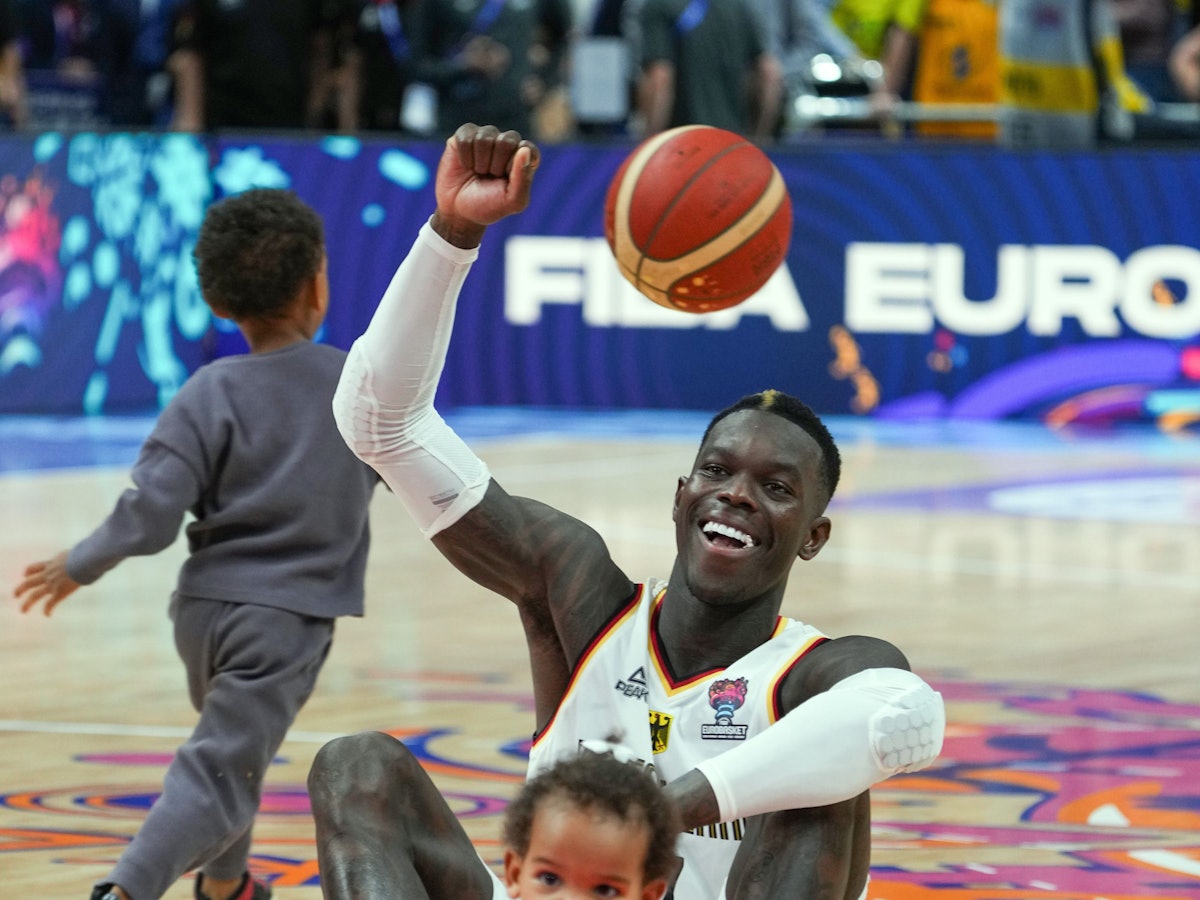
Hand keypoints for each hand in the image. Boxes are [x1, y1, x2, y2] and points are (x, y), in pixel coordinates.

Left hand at [14, 551, 80, 615]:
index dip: (28, 571)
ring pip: (35, 595)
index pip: (35, 567)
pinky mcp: (59, 592)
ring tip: (23, 610)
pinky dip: (48, 610)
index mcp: (51, 564)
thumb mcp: (73, 553)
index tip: (25, 575)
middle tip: (16, 595)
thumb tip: (82, 555)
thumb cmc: (85, 554)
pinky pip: (50, 603)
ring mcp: (52, 584)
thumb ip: (72, 557)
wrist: (84, 561)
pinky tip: (48, 615)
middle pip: (29, 582)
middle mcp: (48, 574)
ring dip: (27, 604)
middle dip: (21, 589)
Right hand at [431, 123, 539, 247]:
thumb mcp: (513, 201)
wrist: (459, 211)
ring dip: (480, 163)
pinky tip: (466, 165)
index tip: (506, 181)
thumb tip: (523, 149)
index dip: (514, 167)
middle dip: (496, 166)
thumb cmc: (489, 205)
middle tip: (490, 178)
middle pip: (507, 140)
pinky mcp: (465, 134)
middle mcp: (507, 142)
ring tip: (478, 172)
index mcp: (525, 156)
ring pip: (485, 138)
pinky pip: (466, 137)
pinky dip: (465, 157)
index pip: (528, 149)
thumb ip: (523, 178)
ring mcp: (486, 136)